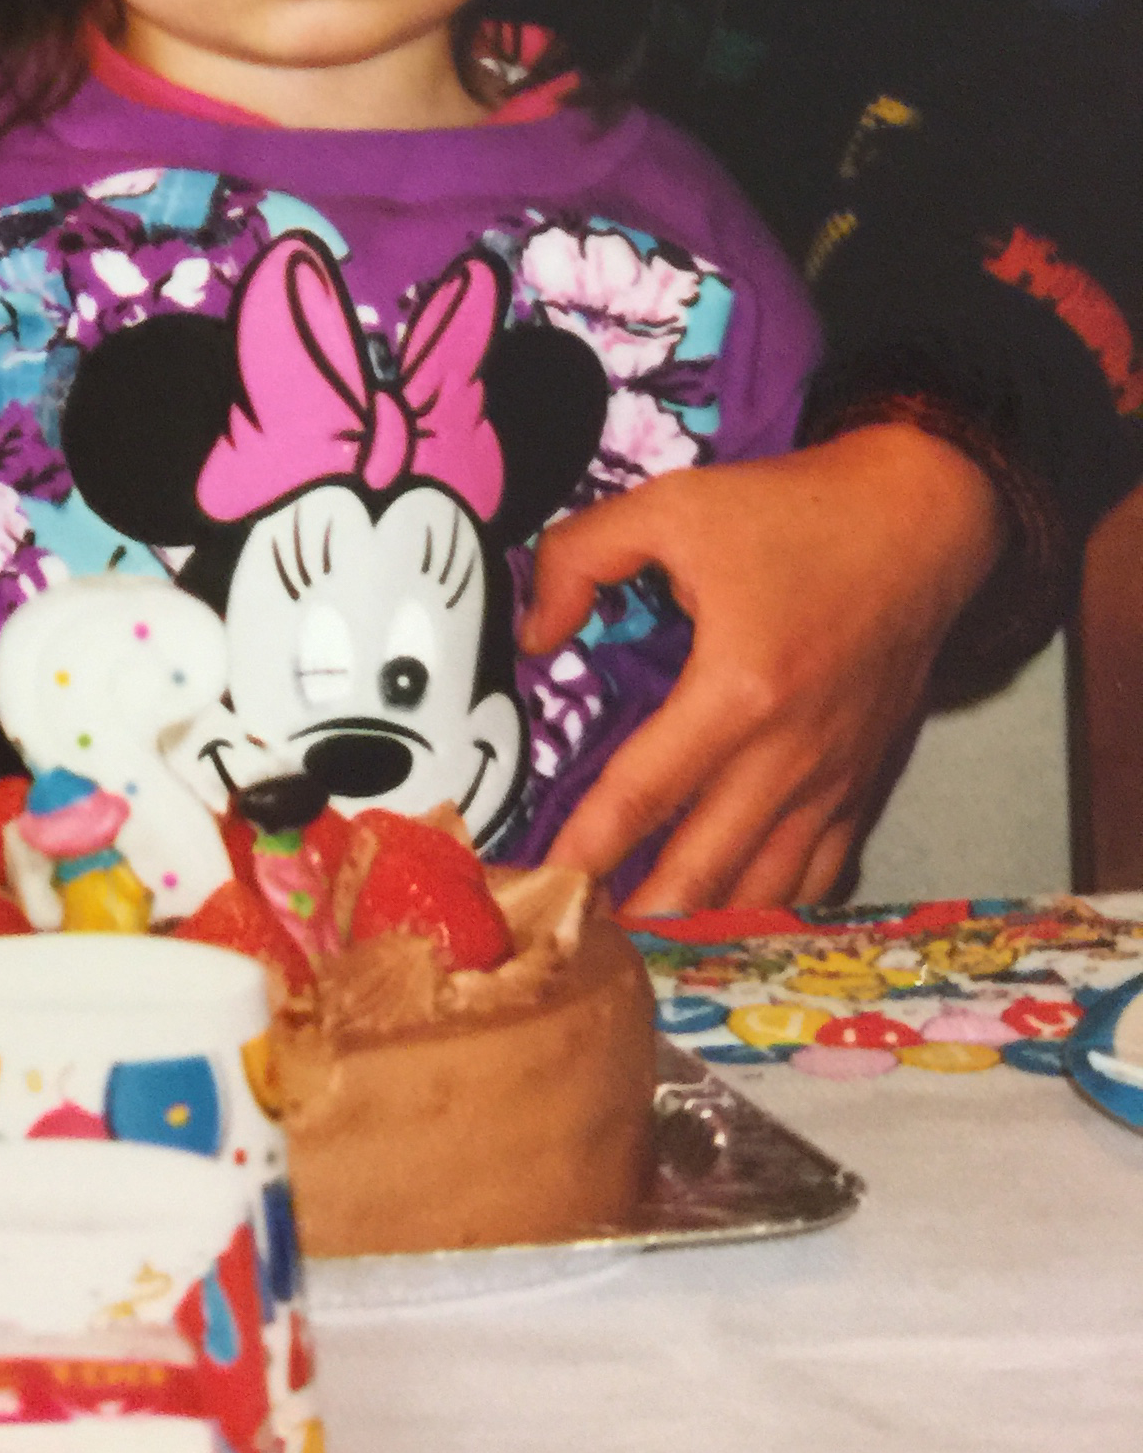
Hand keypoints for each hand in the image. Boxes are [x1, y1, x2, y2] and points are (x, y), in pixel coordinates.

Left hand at [520, 424, 1003, 913]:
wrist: (917, 522)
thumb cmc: (793, 513)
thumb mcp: (670, 506)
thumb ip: (581, 557)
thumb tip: (537, 634)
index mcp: (737, 690)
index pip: (643, 793)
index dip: (587, 847)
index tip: (545, 886)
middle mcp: (790, 755)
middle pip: (705, 869)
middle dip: (641, 917)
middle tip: (582, 941)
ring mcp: (834, 780)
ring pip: (765, 888)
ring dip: (705, 922)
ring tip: (645, 946)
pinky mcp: (864, 785)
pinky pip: (820, 873)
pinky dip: (772, 904)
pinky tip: (732, 916)